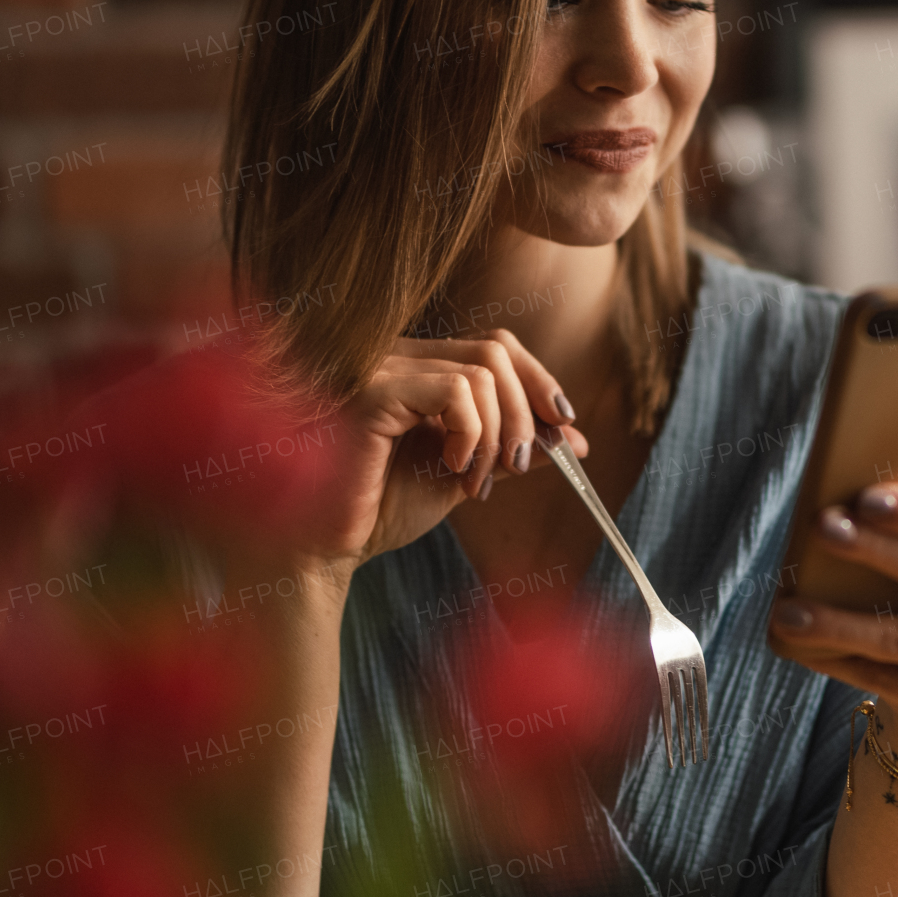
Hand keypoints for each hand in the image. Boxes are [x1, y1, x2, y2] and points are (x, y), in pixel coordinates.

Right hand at [289, 330, 587, 572]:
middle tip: (519, 467)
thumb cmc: (379, 510)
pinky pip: (454, 390)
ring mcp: (382, 367)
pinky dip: (472, 434)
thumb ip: (513, 451)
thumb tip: (576, 442)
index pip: (495, 347)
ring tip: (478, 483)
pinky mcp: (372, 390)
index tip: (563, 429)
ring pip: (482, 372)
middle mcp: (398, 356)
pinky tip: (453, 469)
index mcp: (417, 369)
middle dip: (528, 411)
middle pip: (496, 349)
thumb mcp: (464, 475)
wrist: (321, 549)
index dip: (538, 381)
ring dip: (499, 435)